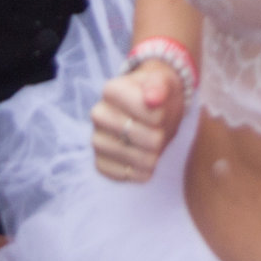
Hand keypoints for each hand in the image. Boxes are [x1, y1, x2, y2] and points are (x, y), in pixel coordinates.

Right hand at [92, 65, 179, 182]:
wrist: (152, 111)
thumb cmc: (158, 95)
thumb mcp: (164, 84)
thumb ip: (159, 87)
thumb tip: (152, 98)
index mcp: (111, 90)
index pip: (149, 113)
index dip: (161, 115)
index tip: (159, 109)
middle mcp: (98, 114)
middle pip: (146, 138)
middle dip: (159, 135)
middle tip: (157, 127)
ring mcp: (97, 140)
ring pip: (139, 159)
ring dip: (153, 155)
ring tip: (151, 142)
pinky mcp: (100, 163)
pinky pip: (128, 176)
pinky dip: (143, 171)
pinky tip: (143, 157)